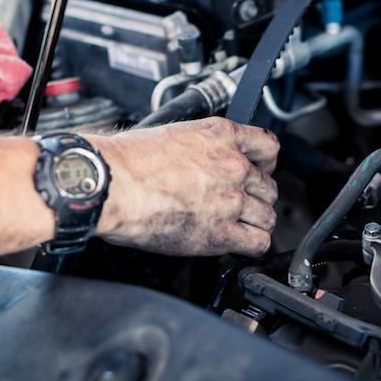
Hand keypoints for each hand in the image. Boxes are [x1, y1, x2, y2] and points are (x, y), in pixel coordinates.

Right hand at [92, 118, 279, 256]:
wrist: (111, 183)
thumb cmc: (128, 160)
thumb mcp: (176, 134)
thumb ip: (204, 147)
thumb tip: (208, 160)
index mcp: (222, 136)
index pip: (268, 147)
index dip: (266, 164)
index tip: (259, 171)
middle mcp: (233, 165)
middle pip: (269, 186)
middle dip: (256, 196)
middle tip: (240, 204)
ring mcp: (230, 200)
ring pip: (267, 216)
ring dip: (256, 222)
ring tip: (239, 226)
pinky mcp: (220, 233)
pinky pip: (258, 243)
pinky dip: (252, 246)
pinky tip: (239, 243)